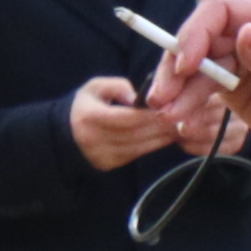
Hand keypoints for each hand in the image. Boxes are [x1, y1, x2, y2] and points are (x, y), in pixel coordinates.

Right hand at [66, 75, 182, 170]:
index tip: (168, 107)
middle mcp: (94, 139)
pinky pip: (137, 154)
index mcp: (89, 116)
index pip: (126, 118)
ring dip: (162, 137)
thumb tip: (137, 97)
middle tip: (184, 117)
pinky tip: (167, 136)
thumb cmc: (86, 105)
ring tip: (180, 126)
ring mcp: (101, 154)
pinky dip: (154, 145)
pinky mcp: (109, 164)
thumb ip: (117, 86)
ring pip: (140, 146)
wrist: (66, 134)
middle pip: (136, 133)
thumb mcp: (95, 87)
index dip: (149, 114)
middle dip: (162, 126)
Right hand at [148, 0, 250, 162]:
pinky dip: (185, 100)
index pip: (221, 9)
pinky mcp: (227, 75)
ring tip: (167, 114)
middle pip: (199, 36)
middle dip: (177, 66)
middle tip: (161, 97)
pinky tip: (178, 118)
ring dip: (177, 88)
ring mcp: (236, 50)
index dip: (195, 33)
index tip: (184, 66)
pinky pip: (198, 84)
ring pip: (194, 63)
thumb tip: (245, 34)